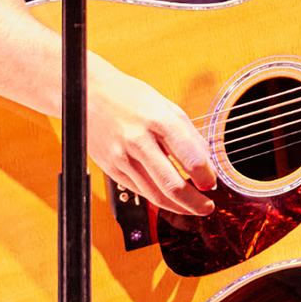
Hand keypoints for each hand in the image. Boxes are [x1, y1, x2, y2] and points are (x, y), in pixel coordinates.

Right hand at [87, 57, 216, 215]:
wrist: (89, 94)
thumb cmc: (130, 96)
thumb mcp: (166, 106)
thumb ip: (188, 135)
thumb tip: (207, 163)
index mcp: (159, 120)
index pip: (190, 157)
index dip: (205, 176)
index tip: (211, 183)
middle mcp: (139, 140)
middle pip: (172, 184)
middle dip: (194, 202)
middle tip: (207, 206)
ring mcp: (123, 157)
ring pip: (155, 194)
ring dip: (178, 206)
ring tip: (192, 208)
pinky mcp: (112, 169)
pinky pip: (139, 190)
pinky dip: (157, 198)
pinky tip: (169, 199)